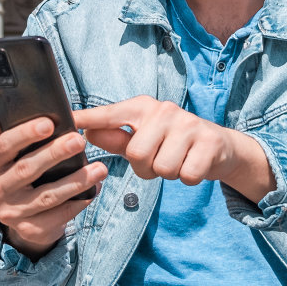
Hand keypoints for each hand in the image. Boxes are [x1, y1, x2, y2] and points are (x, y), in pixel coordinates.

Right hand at [0, 115, 107, 258]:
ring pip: (48, 195)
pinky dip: (78, 202)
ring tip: (100, 168)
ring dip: (76, 180)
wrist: (22, 216)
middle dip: (55, 153)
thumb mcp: (11, 156)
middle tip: (79, 140)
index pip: (3, 146)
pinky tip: (94, 190)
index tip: (49, 123)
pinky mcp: (31, 230)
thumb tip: (1, 113)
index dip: (25, 134)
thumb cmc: (20, 174)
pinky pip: (59, 215)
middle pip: (27, 169)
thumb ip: (7, 134)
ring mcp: (11, 214)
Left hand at [73, 96, 274, 202]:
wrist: (219, 146)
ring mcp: (188, 124)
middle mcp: (164, 110)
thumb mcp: (142, 137)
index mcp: (142, 107)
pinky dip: (188, 178)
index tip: (67, 122)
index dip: (88, 119)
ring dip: (168, 174)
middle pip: (137, 155)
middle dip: (146, 168)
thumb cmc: (172, 142)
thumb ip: (114, 137)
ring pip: (162, 168)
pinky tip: (193, 164)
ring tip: (177, 160)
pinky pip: (186, 175)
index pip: (110, 114)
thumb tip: (85, 132)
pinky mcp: (208, 142)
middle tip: (159, 159)